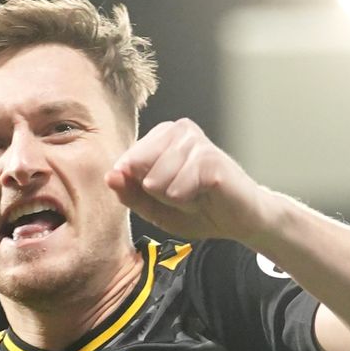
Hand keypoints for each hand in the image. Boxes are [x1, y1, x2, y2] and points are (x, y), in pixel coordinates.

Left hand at [106, 118, 279, 243]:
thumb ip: (129, 193)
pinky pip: (177, 187)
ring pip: (156, 180)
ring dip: (174, 198)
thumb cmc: (199, 209)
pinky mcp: (210, 158)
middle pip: (139, 169)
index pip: (126, 164)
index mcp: (162, 136)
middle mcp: (178, 130)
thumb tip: (110, 176)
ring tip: (195, 195)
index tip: (167, 192)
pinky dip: (187, 200)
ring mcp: (195, 141)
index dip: (142, 190)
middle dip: (157, 194)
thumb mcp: (154, 208)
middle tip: (183, 195)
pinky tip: (205, 196)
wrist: (239, 220)